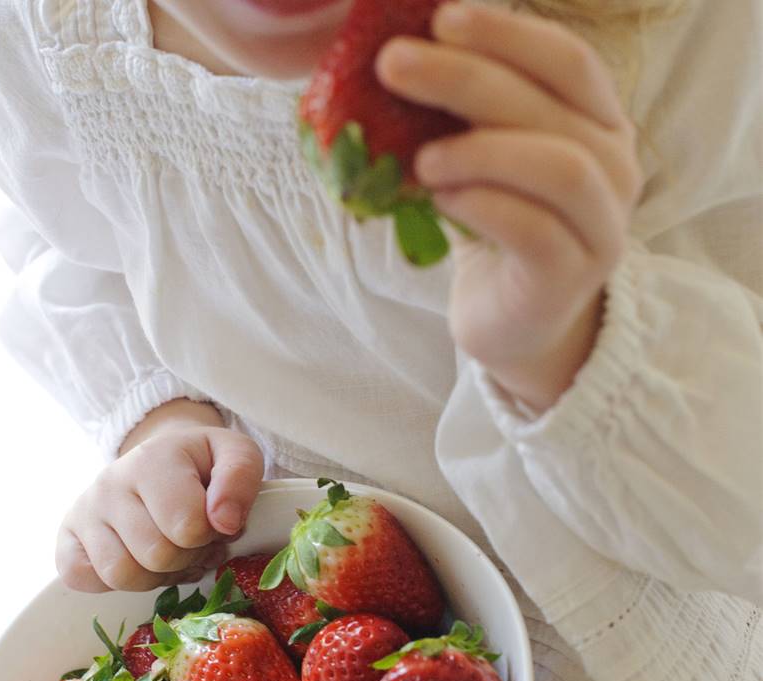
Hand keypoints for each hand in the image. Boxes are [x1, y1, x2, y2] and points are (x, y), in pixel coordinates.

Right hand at [57, 399, 263, 591]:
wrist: (162, 458)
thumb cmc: (202, 463)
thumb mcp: (236, 455)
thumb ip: (240, 479)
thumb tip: (225, 522)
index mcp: (153, 459)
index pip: (187, 526)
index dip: (211, 534)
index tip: (214, 520)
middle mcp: (110, 482)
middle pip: (156, 555)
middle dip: (187, 556)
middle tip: (194, 540)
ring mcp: (84, 510)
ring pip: (121, 574)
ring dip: (155, 575)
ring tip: (170, 552)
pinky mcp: (67, 537)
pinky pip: (81, 579)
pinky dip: (114, 583)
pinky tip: (137, 560)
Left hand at [376, 3, 641, 410]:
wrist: (511, 322)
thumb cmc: (495, 232)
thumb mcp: (484, 163)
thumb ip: (465, 118)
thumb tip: (399, 56)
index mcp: (597, 125)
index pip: (567, 60)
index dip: (506, 33)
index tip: (441, 18)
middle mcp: (615, 169)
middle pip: (549, 104)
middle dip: (465, 77)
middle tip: (394, 66)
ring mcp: (601, 226)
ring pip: (558, 167)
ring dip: (479, 150)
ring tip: (420, 160)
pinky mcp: (570, 276)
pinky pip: (534, 229)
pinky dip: (482, 206)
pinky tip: (443, 201)